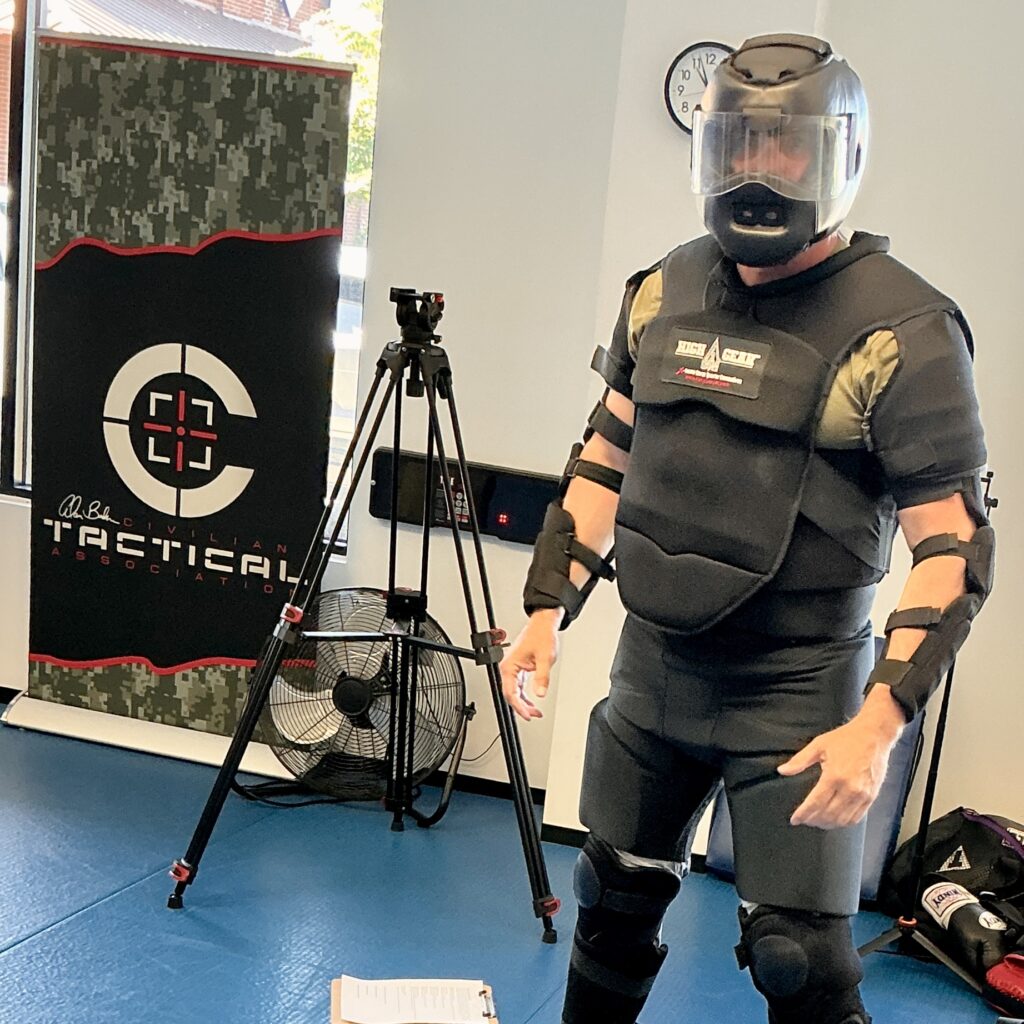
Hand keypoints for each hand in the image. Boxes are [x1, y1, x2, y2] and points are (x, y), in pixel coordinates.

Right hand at [498, 610, 561, 721]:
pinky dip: (525, 694)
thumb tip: (540, 693)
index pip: (511, 693)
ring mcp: (513, 668)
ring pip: (515, 691)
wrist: (543, 624)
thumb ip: (542, 677)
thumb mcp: (545, 658)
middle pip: (511, 694)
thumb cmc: (541, 635)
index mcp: (509, 666)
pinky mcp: (519, 667)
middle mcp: (508, 668)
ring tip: (535, 711)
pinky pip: (519, 685)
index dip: (519, 707)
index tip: (528, 715)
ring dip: (524, 702)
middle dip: (522, 707)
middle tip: (534, 715)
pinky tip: (532, 701)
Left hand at [777, 707, 900, 829]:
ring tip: (817, 821)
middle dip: (813, 820)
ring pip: (842, 820)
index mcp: (834, 776)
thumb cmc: (845, 738)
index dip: (803, 814)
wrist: (874, 735)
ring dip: (828, 824)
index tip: (794, 820)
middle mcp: (850, 789)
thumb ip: (799, 760)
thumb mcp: (819, 745)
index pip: (815, 802)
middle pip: (828, 814)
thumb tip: (782, 771)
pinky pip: (857, 818)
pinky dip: (843, 822)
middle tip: (805, 819)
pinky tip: (835, 820)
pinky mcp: (872, 797)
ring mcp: (863, 795)